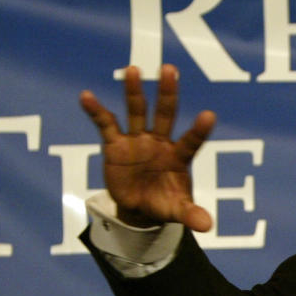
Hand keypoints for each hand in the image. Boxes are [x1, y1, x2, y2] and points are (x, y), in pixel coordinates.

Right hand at [79, 64, 216, 230]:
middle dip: (167, 93)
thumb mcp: (177, 211)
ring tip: (133, 70)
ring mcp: (137, 141)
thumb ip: (191, 214)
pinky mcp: (115, 145)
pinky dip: (96, 111)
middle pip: (165, 114)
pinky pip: (106, 125)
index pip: (191, 141)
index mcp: (179, 157)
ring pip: (137, 111)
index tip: (209, 115)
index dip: (199, 130)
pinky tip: (86, 96)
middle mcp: (160, 142)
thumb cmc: (164, 204)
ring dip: (134, 92)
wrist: (139, 208)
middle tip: (170, 70)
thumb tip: (207, 226)